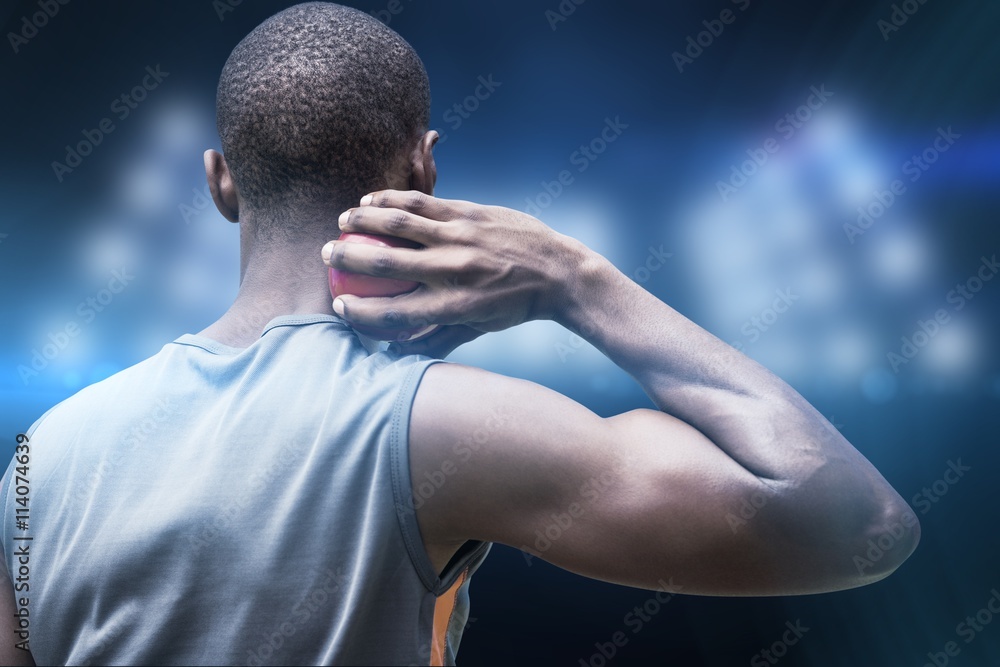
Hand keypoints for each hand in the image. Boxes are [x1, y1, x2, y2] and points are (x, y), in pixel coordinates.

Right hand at [321, 190, 585, 354]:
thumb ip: (437, 338)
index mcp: (455, 307)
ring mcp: (462, 237)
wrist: (560, 273)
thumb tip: (398, 350)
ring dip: (363, 219)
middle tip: (327, 256)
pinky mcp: (471, 212)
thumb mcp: (479, 329)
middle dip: (348, 259)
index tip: (339, 306)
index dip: (360, 313)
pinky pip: (422, 203)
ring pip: (399, 223)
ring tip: (343, 220)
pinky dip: (391, 199)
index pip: (395, 313)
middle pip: (387, 264)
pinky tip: (373, 199)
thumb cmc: (514, 306)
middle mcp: (455, 271)